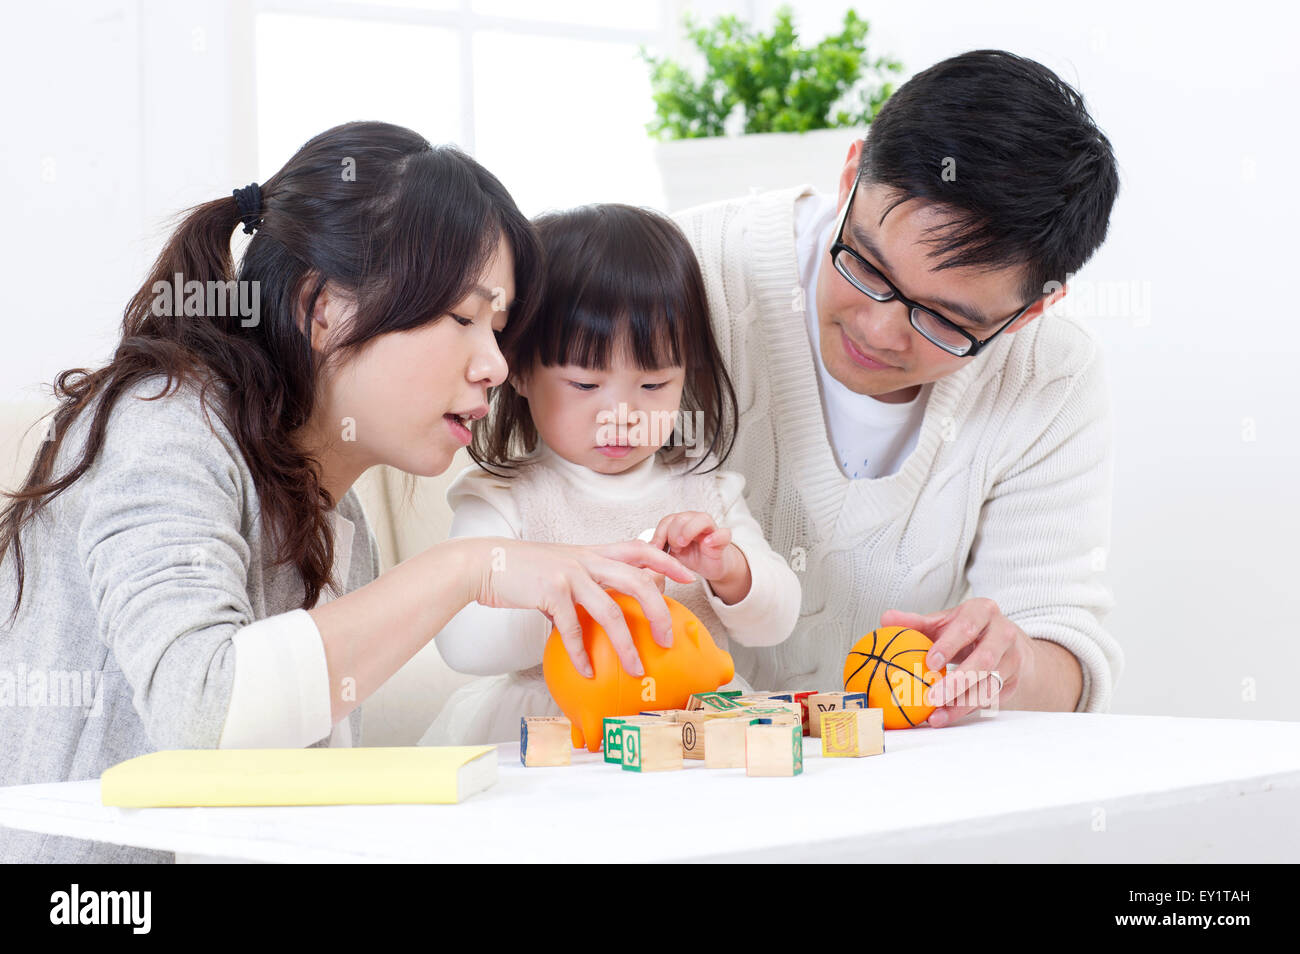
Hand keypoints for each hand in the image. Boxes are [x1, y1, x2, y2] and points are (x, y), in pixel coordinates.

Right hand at [463, 537, 694, 679]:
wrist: (485, 562)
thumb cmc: (523, 570)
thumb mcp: (560, 567)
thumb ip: (583, 585)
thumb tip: (597, 617)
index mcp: (593, 552)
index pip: (640, 549)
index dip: (666, 560)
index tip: (687, 575)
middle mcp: (587, 560)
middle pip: (637, 581)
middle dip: (658, 611)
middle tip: (668, 638)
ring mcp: (570, 574)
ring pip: (611, 611)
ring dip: (626, 645)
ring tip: (635, 669)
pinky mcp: (551, 591)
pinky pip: (574, 628)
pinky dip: (582, 653)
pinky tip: (587, 671)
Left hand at [647, 511, 738, 584]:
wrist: (711, 565)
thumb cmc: (691, 556)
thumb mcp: (671, 553)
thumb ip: (659, 548)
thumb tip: (643, 548)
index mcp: (681, 524)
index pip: (667, 520)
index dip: (660, 534)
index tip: (656, 549)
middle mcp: (695, 522)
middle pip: (682, 517)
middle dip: (673, 533)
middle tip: (673, 548)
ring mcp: (710, 530)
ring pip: (702, 519)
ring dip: (689, 531)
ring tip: (683, 544)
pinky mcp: (722, 540)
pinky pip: (723, 533)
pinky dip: (716, 537)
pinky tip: (707, 543)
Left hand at [880, 597, 1034, 727]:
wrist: (1006, 641)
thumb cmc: (966, 630)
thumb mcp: (943, 622)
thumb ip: (915, 622)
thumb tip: (886, 618)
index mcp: (983, 611)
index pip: (968, 626)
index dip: (950, 644)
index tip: (929, 662)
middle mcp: (1004, 633)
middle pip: (985, 659)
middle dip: (958, 681)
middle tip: (931, 698)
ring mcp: (1012, 659)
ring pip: (990, 685)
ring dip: (962, 704)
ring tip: (936, 716)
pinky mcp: (1013, 681)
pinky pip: (991, 699)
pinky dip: (968, 709)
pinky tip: (946, 717)